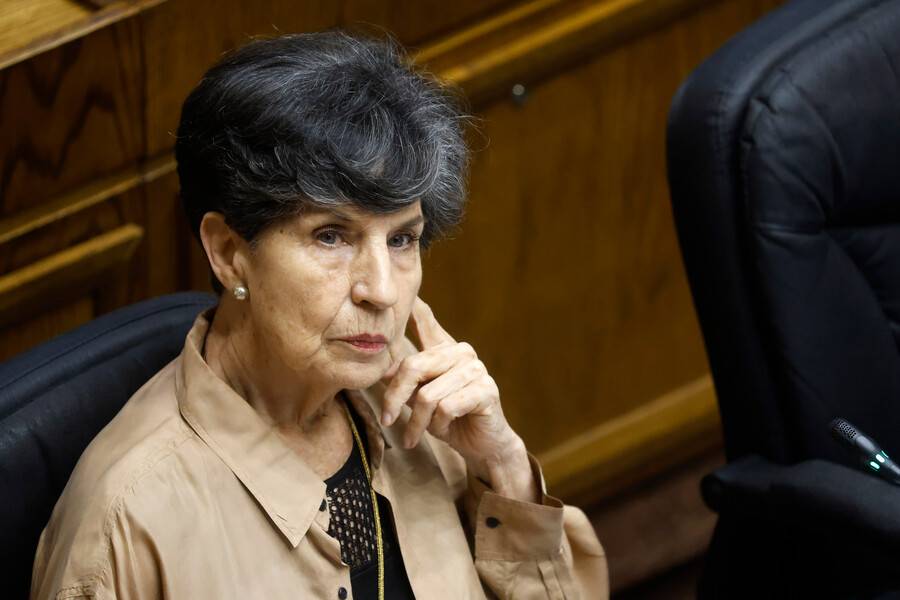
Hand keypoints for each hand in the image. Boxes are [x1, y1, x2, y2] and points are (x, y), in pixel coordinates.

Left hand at [380, 298, 537, 501]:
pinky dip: (438, 426)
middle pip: (413, 366)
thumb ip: (406, 380)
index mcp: (444, 349)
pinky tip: (443, 431)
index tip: (403, 293)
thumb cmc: (449, 419)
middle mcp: (461, 352)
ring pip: (428, 395)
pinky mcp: (486, 390)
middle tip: (387, 420)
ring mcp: (476, 369)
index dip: (413, 308)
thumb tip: (382, 368)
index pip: (426, 322)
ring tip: (417, 434)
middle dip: (395, 398)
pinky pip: (446, 407)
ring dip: (418, 422)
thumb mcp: (421, 398)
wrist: (481, 445)